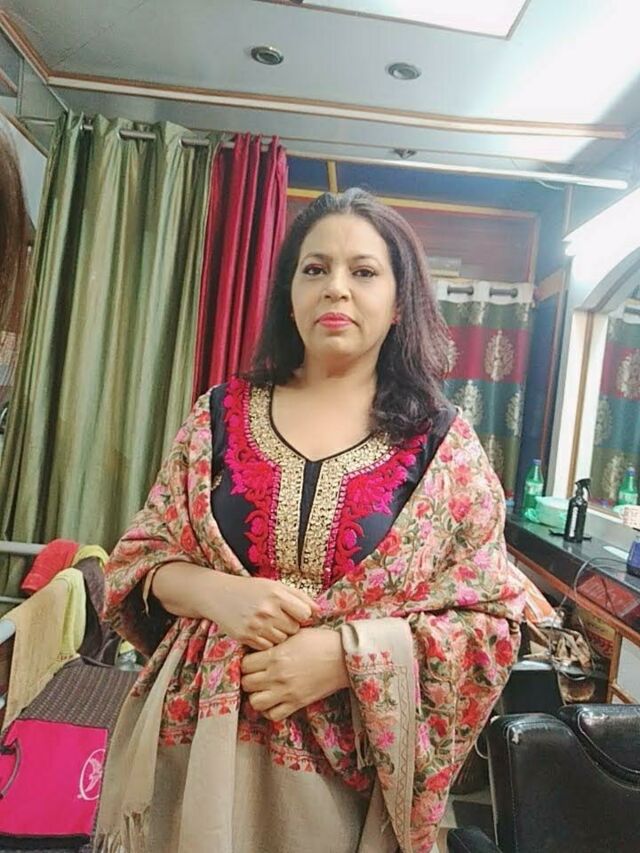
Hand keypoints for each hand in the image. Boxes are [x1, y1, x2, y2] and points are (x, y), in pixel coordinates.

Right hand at [203, 574, 319, 650]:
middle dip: (290, 626)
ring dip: (279, 635)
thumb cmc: (252, 589)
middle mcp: (267, 610)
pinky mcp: (245, 637)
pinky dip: (267, 642)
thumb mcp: (275, 585)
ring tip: (270, 625)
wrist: (219, 595)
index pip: (304, 614)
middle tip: (280, 619)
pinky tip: (261, 632)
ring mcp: (255, 625)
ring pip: (282, 640)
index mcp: (276, 594)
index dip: (302, 616)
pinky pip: (267, 647)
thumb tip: (319, 611)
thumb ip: (299, 596)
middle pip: (294, 629)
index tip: (296, 614)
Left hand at [241, 627, 349, 720]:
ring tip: (263, 689)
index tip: (252, 661)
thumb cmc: (321, 641)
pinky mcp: (297, 703)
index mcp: (276, 656)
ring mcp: (287, 692)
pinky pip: (273, 715)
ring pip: (255, 702)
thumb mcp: (295, 634)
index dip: (246, 662)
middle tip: (256, 674)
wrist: (344, 657)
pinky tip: (274, 700)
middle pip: (246, 683)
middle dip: (248, 678)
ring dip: (256, 696)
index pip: (244, 664)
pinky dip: (270, 710)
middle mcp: (277, 675)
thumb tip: (260, 647)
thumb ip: (275, 642)